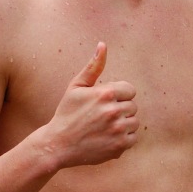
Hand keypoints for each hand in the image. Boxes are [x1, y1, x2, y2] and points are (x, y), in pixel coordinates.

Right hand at [48, 42, 138, 167]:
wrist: (58, 145)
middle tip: (101, 117)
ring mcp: (118, 130)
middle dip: (120, 110)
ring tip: (104, 128)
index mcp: (105, 93)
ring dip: (123, 125)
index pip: (130, 90)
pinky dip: (123, 139)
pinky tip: (107, 138)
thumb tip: (103, 45)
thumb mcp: (76, 87)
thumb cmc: (67, 113)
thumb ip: (93, 66)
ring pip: (134, 123)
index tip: (105, 103)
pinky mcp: (120, 146)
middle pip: (133, 106)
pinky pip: (133, 139)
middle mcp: (114, 111)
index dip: (118, 96)